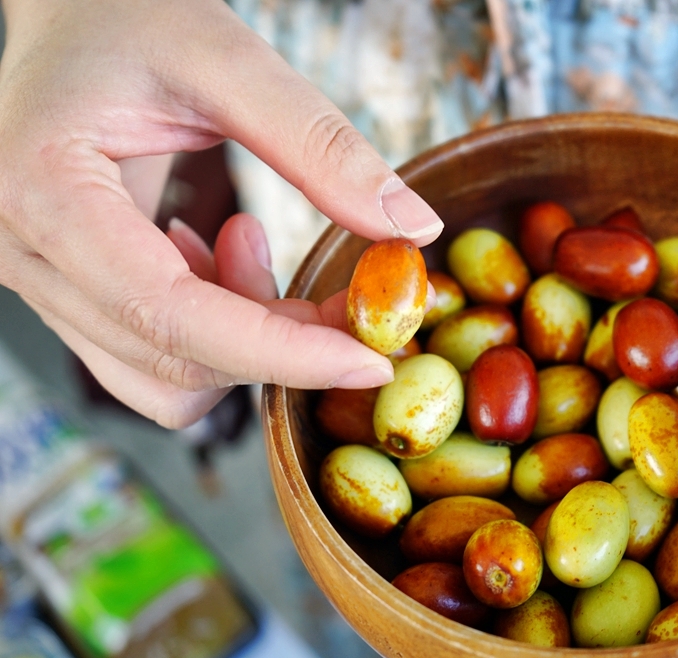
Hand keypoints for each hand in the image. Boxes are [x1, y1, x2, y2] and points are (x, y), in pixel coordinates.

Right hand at [0, 0, 442, 427]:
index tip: (369, 361)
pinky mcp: (68, 290)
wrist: (67, 15)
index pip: (169, 315)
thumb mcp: (228, 60)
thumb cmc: (129, 15)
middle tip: (347, 288)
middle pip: (174, 358)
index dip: (281, 353)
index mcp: (45, 190)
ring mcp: (38, 280)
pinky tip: (224, 254)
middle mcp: (22, 254)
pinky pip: (152, 354)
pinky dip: (216, 331)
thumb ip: (320, 146)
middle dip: (283, 344)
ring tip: (254, 240)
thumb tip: (413, 227)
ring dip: (247, 339)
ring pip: (164, 376)